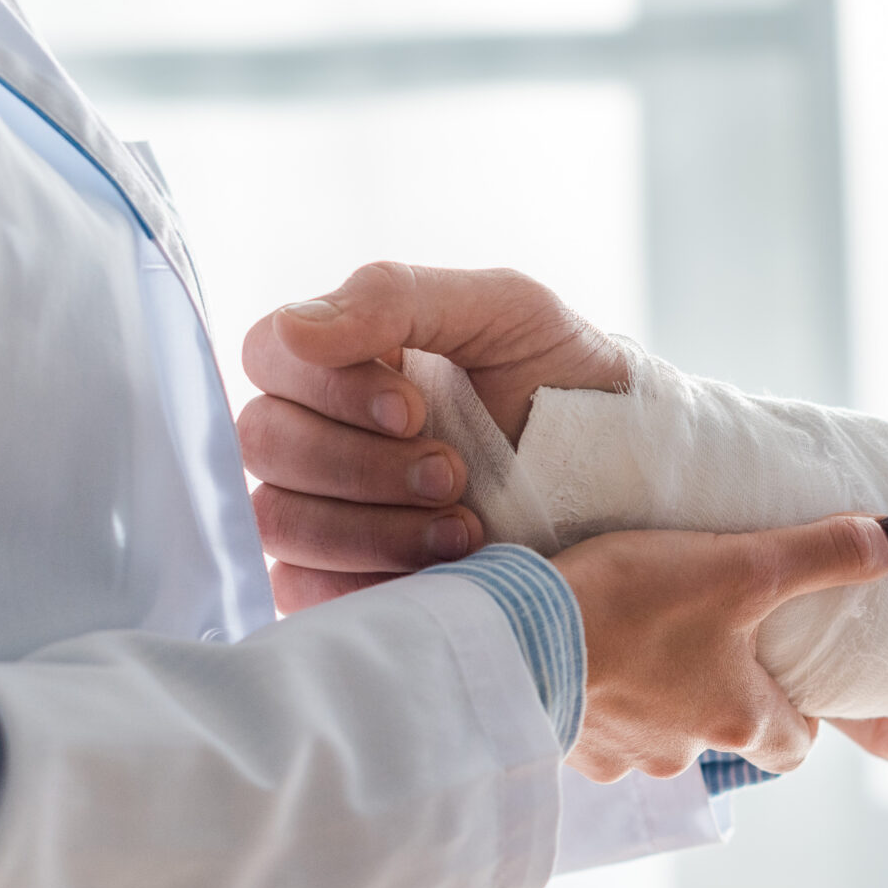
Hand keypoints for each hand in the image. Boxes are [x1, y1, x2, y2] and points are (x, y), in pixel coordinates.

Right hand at [237, 262, 625, 613]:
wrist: (622, 474)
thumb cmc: (560, 378)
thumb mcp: (503, 311)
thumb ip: (396, 298)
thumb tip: (295, 328)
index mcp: (338, 357)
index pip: (269, 357)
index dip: (331, 388)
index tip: (413, 409)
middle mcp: (314, 431)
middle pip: (266, 444)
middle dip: (362, 464)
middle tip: (452, 473)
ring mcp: (322, 510)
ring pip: (280, 521)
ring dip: (372, 527)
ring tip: (465, 528)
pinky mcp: (340, 580)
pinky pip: (302, 589)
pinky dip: (366, 581)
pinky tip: (439, 572)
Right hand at [561, 514, 887, 781]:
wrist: (515, 641)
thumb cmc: (633, 605)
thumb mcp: (742, 567)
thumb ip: (823, 555)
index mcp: (740, 722)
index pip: (796, 747)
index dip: (799, 713)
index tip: (785, 672)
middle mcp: (686, 754)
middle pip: (726, 736)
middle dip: (722, 696)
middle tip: (707, 638)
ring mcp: (622, 758)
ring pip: (658, 734)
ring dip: (656, 696)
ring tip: (639, 638)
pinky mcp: (565, 748)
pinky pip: (598, 729)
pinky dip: (601, 697)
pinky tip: (585, 653)